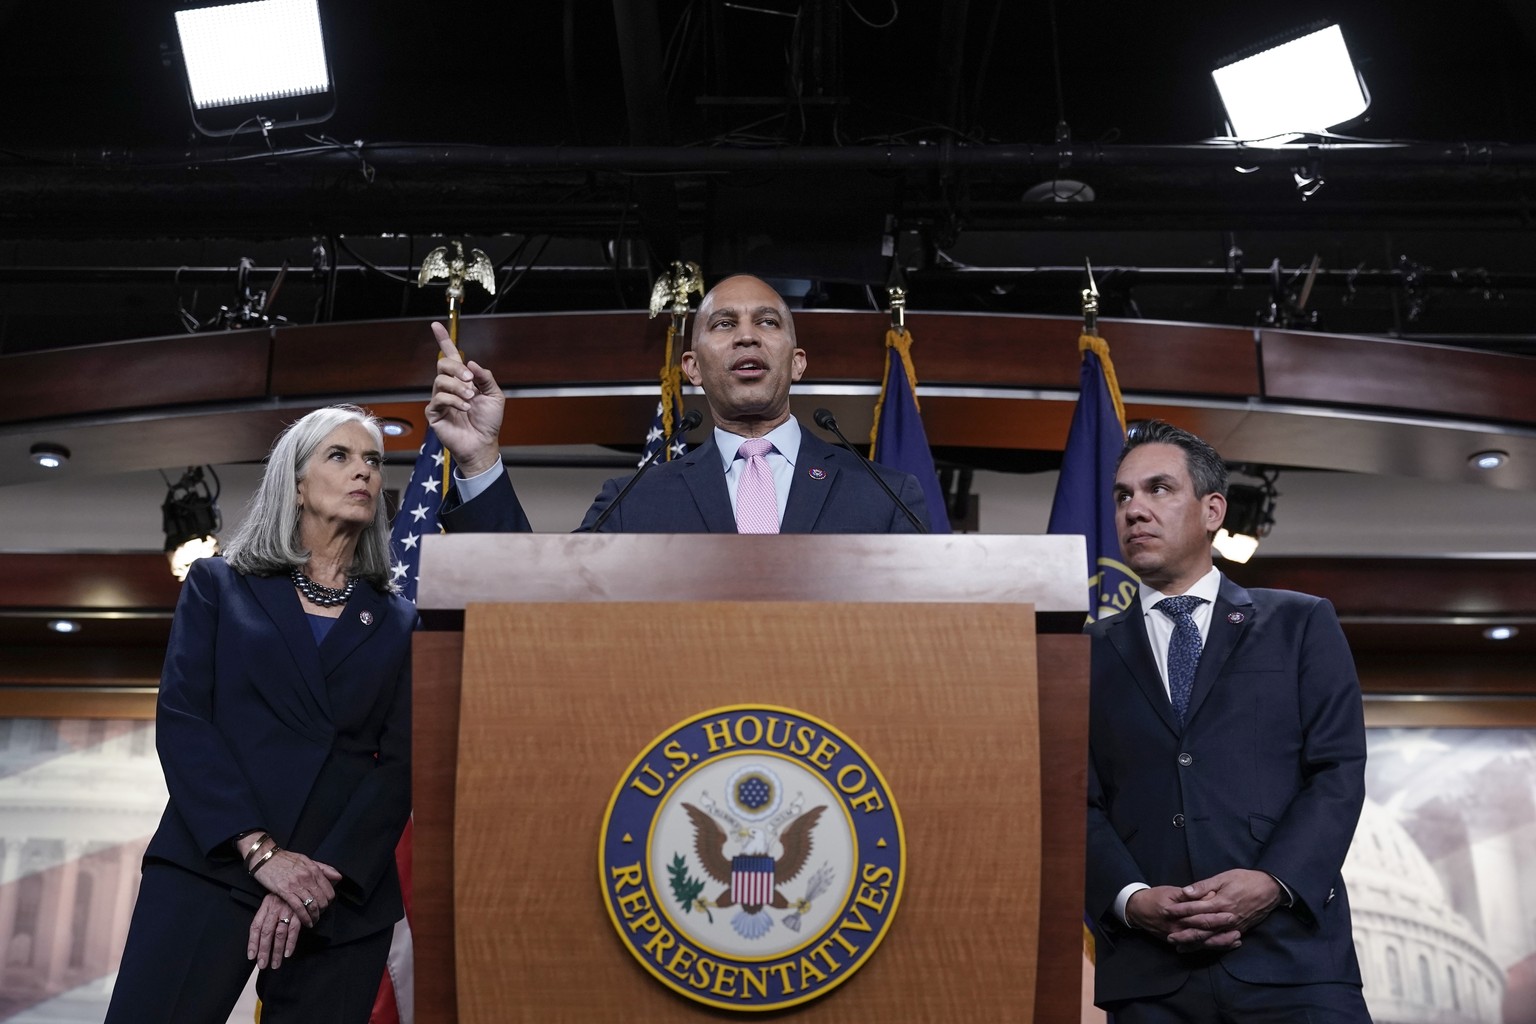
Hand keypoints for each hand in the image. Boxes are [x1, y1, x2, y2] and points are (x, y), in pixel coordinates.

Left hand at [248, 893, 300, 969]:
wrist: (303, 877)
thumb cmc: (287, 892)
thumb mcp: (274, 898)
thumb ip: (267, 913)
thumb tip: (259, 935)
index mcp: (266, 905)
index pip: (255, 926)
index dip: (252, 942)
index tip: (251, 956)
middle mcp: (275, 908)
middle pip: (266, 932)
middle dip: (264, 951)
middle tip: (262, 965)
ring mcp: (287, 910)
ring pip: (279, 934)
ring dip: (277, 951)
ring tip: (275, 964)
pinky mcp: (300, 911)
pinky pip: (294, 930)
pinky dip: (291, 942)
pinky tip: (288, 953)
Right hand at [250, 848, 341, 927]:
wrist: (265, 857)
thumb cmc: (286, 859)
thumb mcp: (306, 860)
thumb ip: (323, 868)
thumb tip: (339, 877)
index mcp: (314, 870)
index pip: (329, 890)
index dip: (329, 901)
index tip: (325, 906)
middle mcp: (308, 877)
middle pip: (322, 900)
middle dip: (322, 911)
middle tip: (319, 915)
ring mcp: (296, 885)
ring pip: (312, 905)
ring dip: (314, 916)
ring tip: (313, 921)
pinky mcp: (285, 891)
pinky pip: (299, 908)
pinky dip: (304, 917)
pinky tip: (306, 922)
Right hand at [425, 321, 504, 476]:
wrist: (483, 443)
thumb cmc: (488, 421)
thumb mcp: (495, 395)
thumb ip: (485, 377)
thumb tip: (470, 362)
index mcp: (463, 380)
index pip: (450, 356)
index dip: (443, 340)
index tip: (436, 325)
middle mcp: (449, 387)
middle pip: (443, 365)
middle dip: (457, 369)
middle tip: (471, 381)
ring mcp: (440, 399)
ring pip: (440, 381)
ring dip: (458, 387)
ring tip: (471, 398)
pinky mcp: (434, 413)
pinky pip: (439, 399)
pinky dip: (454, 400)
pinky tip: (465, 408)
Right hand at [1125, 885, 1229, 950]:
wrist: (1137, 910)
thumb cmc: (1155, 897)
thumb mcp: (1171, 891)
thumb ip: (1190, 895)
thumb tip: (1208, 894)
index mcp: (1178, 914)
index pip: (1201, 916)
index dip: (1217, 916)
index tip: (1231, 914)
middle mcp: (1179, 929)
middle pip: (1204, 933)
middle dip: (1222, 933)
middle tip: (1238, 931)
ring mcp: (1179, 937)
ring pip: (1203, 943)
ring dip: (1220, 943)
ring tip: (1236, 941)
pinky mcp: (1179, 941)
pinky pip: (1198, 947)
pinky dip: (1211, 946)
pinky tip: (1224, 945)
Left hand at [1163, 868, 1283, 950]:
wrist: (1270, 889)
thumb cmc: (1246, 880)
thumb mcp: (1224, 877)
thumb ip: (1204, 886)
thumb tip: (1186, 892)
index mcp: (1220, 902)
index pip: (1196, 910)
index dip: (1180, 911)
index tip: (1166, 913)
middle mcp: (1226, 918)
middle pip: (1202, 929)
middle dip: (1184, 933)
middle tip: (1169, 936)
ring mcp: (1234, 926)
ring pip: (1212, 938)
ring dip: (1195, 944)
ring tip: (1180, 947)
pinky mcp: (1241, 930)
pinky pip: (1223, 941)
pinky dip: (1211, 946)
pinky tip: (1202, 948)